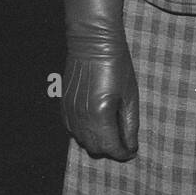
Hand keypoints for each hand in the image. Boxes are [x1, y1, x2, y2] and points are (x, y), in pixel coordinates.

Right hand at [61, 0, 138, 160]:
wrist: (93, 42)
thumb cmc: (117, 63)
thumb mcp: (130, 94)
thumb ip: (130, 123)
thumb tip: (131, 146)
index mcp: (100, 115)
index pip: (111, 147)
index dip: (123, 153)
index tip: (132, 151)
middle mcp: (81, 118)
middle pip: (95, 149)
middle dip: (111, 148)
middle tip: (124, 139)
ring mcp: (69, 113)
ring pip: (82, 142)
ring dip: (97, 141)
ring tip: (112, 128)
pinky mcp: (63, 107)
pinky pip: (72, 131)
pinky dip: (85, 132)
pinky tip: (96, 120)